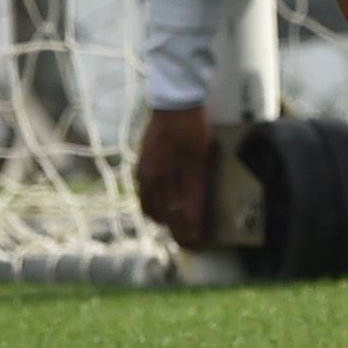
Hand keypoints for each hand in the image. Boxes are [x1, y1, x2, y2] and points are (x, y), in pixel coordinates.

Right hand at [135, 104, 214, 245]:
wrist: (175, 104)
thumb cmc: (196, 128)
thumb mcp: (205, 157)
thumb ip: (200, 184)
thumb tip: (197, 207)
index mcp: (188, 176)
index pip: (190, 215)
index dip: (193, 233)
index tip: (198, 243)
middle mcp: (168, 178)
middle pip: (171, 218)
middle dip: (180, 234)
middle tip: (188, 242)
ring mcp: (151, 174)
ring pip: (154, 212)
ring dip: (165, 223)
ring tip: (174, 227)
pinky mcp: (141, 168)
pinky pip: (144, 198)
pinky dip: (152, 209)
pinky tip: (159, 210)